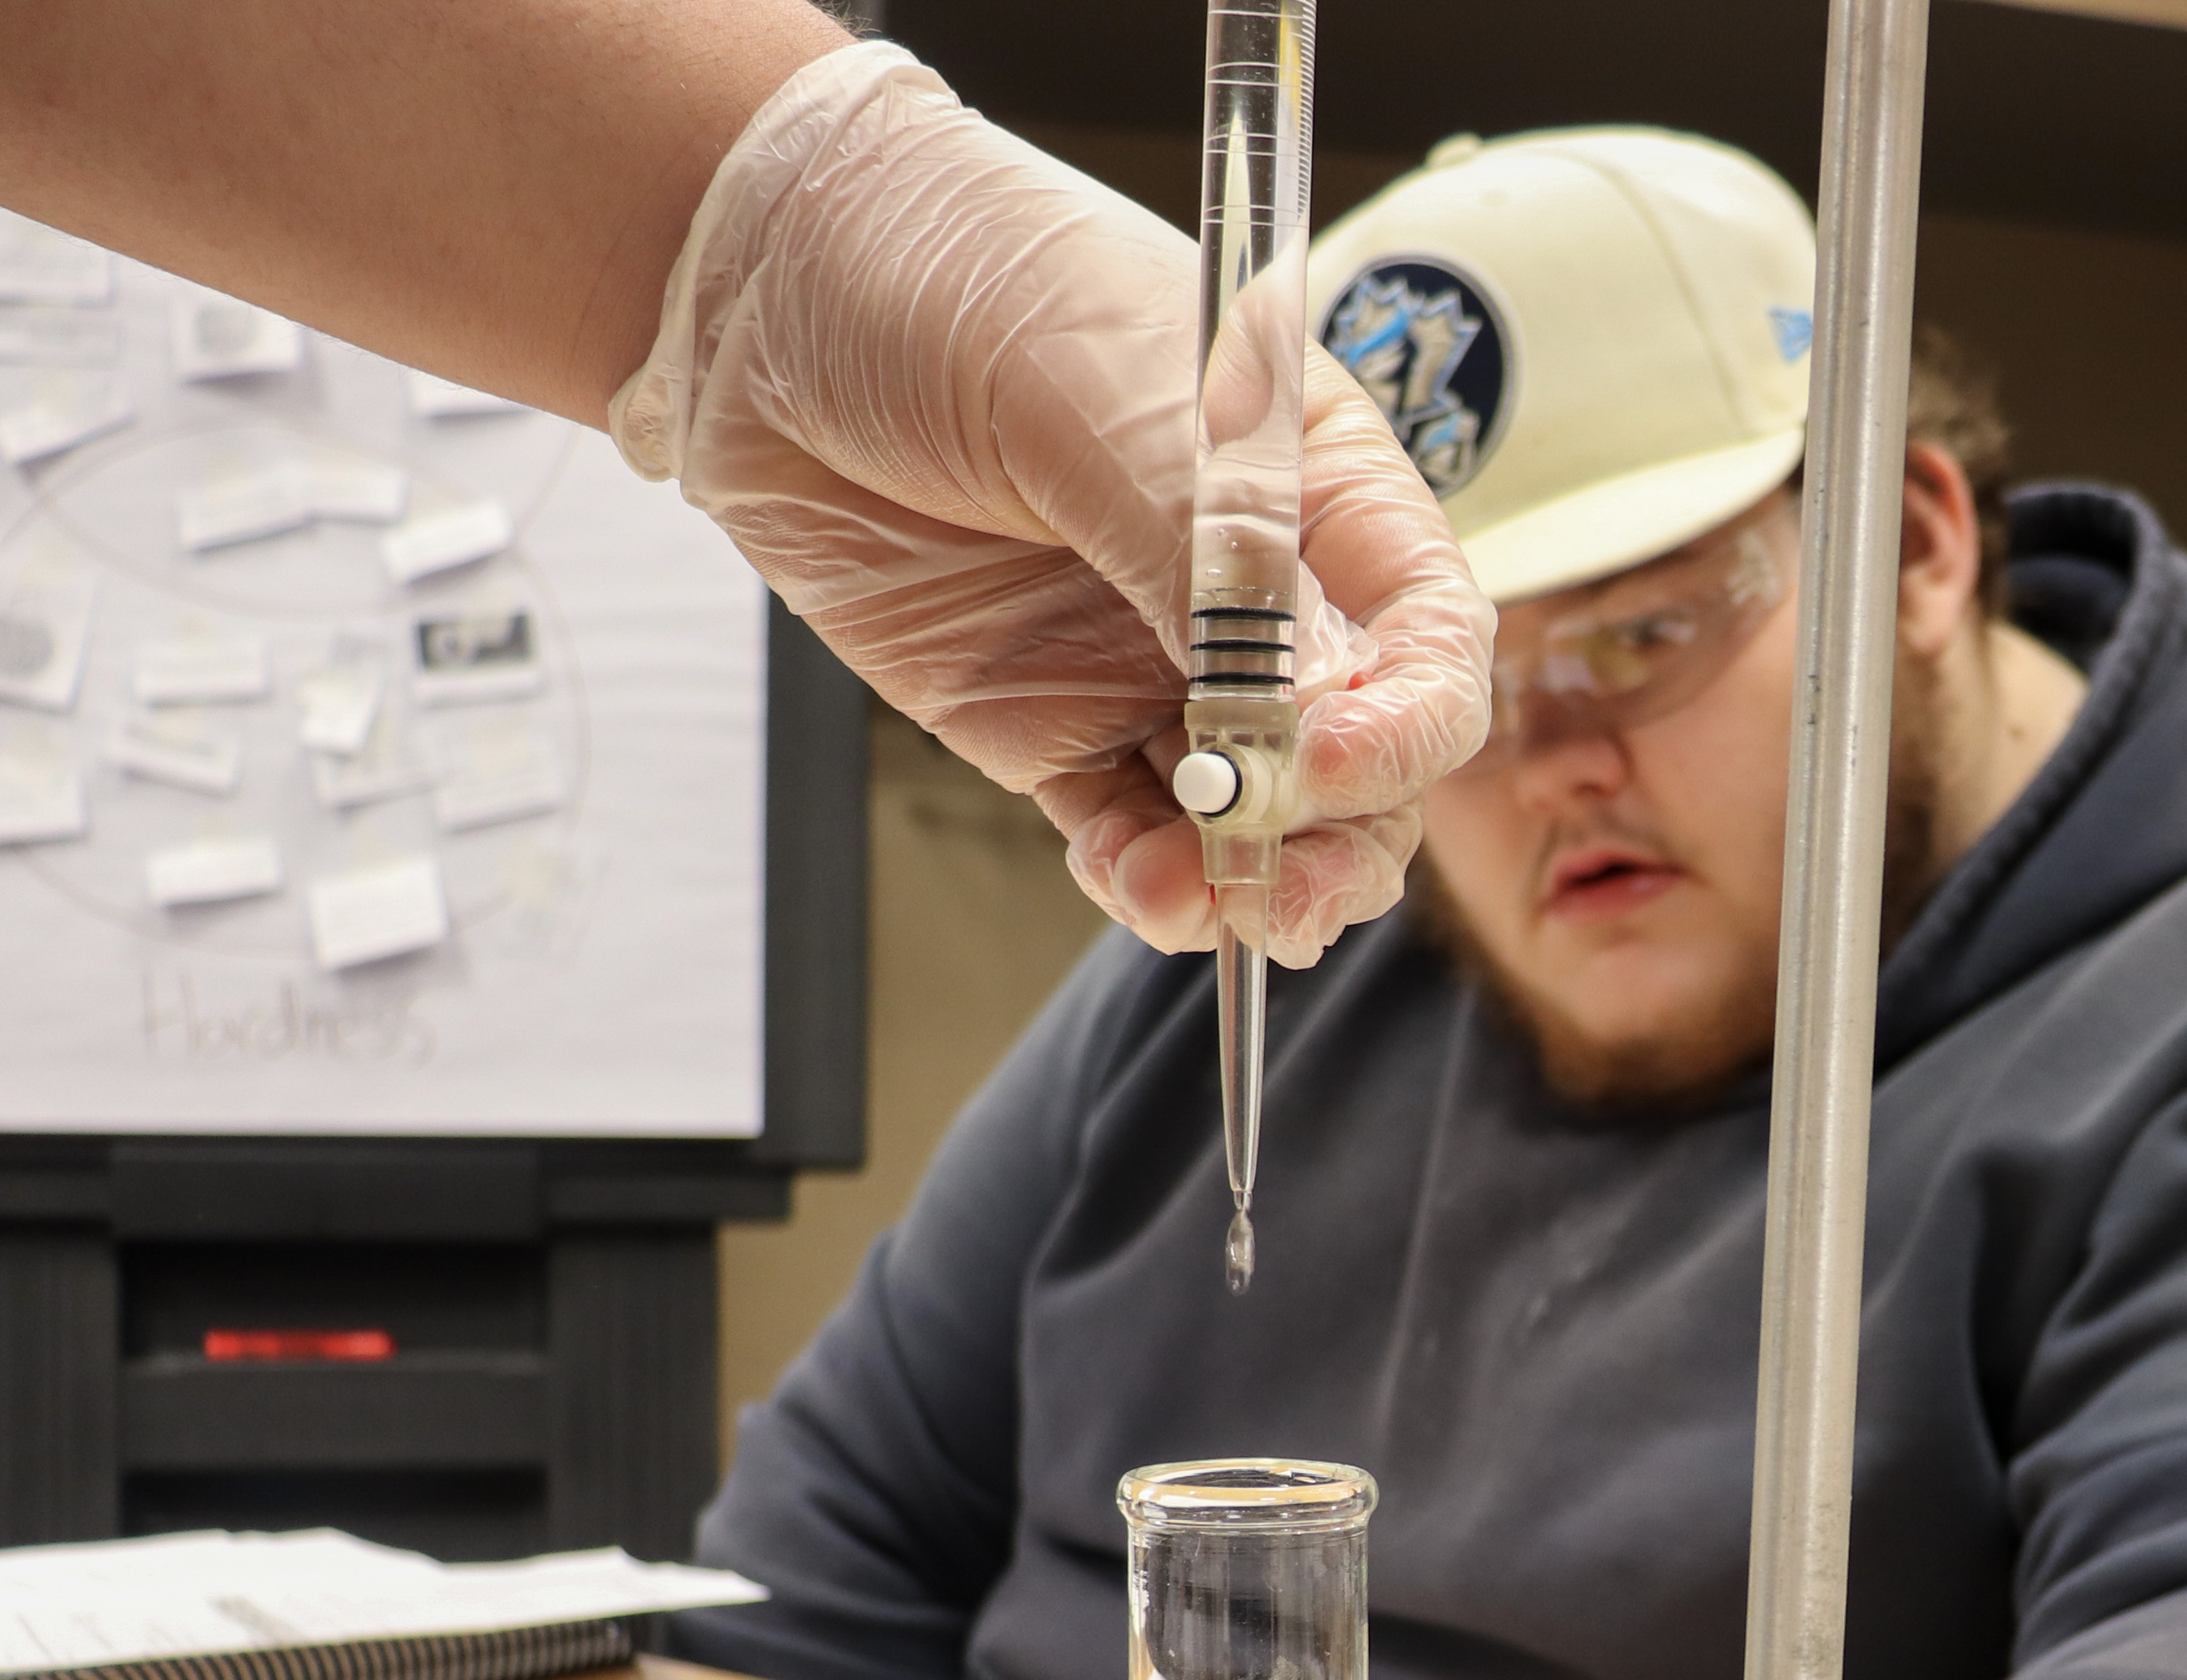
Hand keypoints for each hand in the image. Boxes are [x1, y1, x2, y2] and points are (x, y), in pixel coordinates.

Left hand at [610, 42, 1491, 962]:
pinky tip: (1131, 880)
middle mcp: (1256, 592)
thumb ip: (1210, 555)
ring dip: (1251, 877)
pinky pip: (1135, 834)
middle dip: (1345, 833)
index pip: (1426, 634)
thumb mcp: (1103, 394)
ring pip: (1260, 818)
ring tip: (1203, 895)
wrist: (760, 289)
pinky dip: (1147, 879)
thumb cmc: (954, 277)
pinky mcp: (1057, 725)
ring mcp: (1157, 667)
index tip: (1330, 761)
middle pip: (1365, 754)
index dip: (1408, 718)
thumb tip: (1317, 705)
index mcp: (1317, 487)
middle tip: (1283, 878)